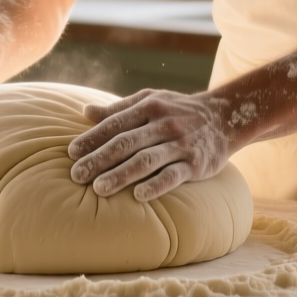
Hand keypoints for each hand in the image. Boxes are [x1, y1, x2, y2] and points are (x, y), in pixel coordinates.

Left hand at [65, 89, 233, 201]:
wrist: (225, 118)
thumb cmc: (179, 110)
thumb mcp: (151, 100)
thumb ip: (119, 109)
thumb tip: (86, 112)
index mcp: (149, 106)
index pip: (115, 123)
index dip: (92, 138)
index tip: (71, 153)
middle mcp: (164, 124)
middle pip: (126, 143)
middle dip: (99, 159)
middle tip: (76, 175)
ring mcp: (181, 144)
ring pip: (146, 160)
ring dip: (121, 174)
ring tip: (99, 189)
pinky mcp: (196, 164)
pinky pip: (173, 175)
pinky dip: (156, 185)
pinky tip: (138, 196)